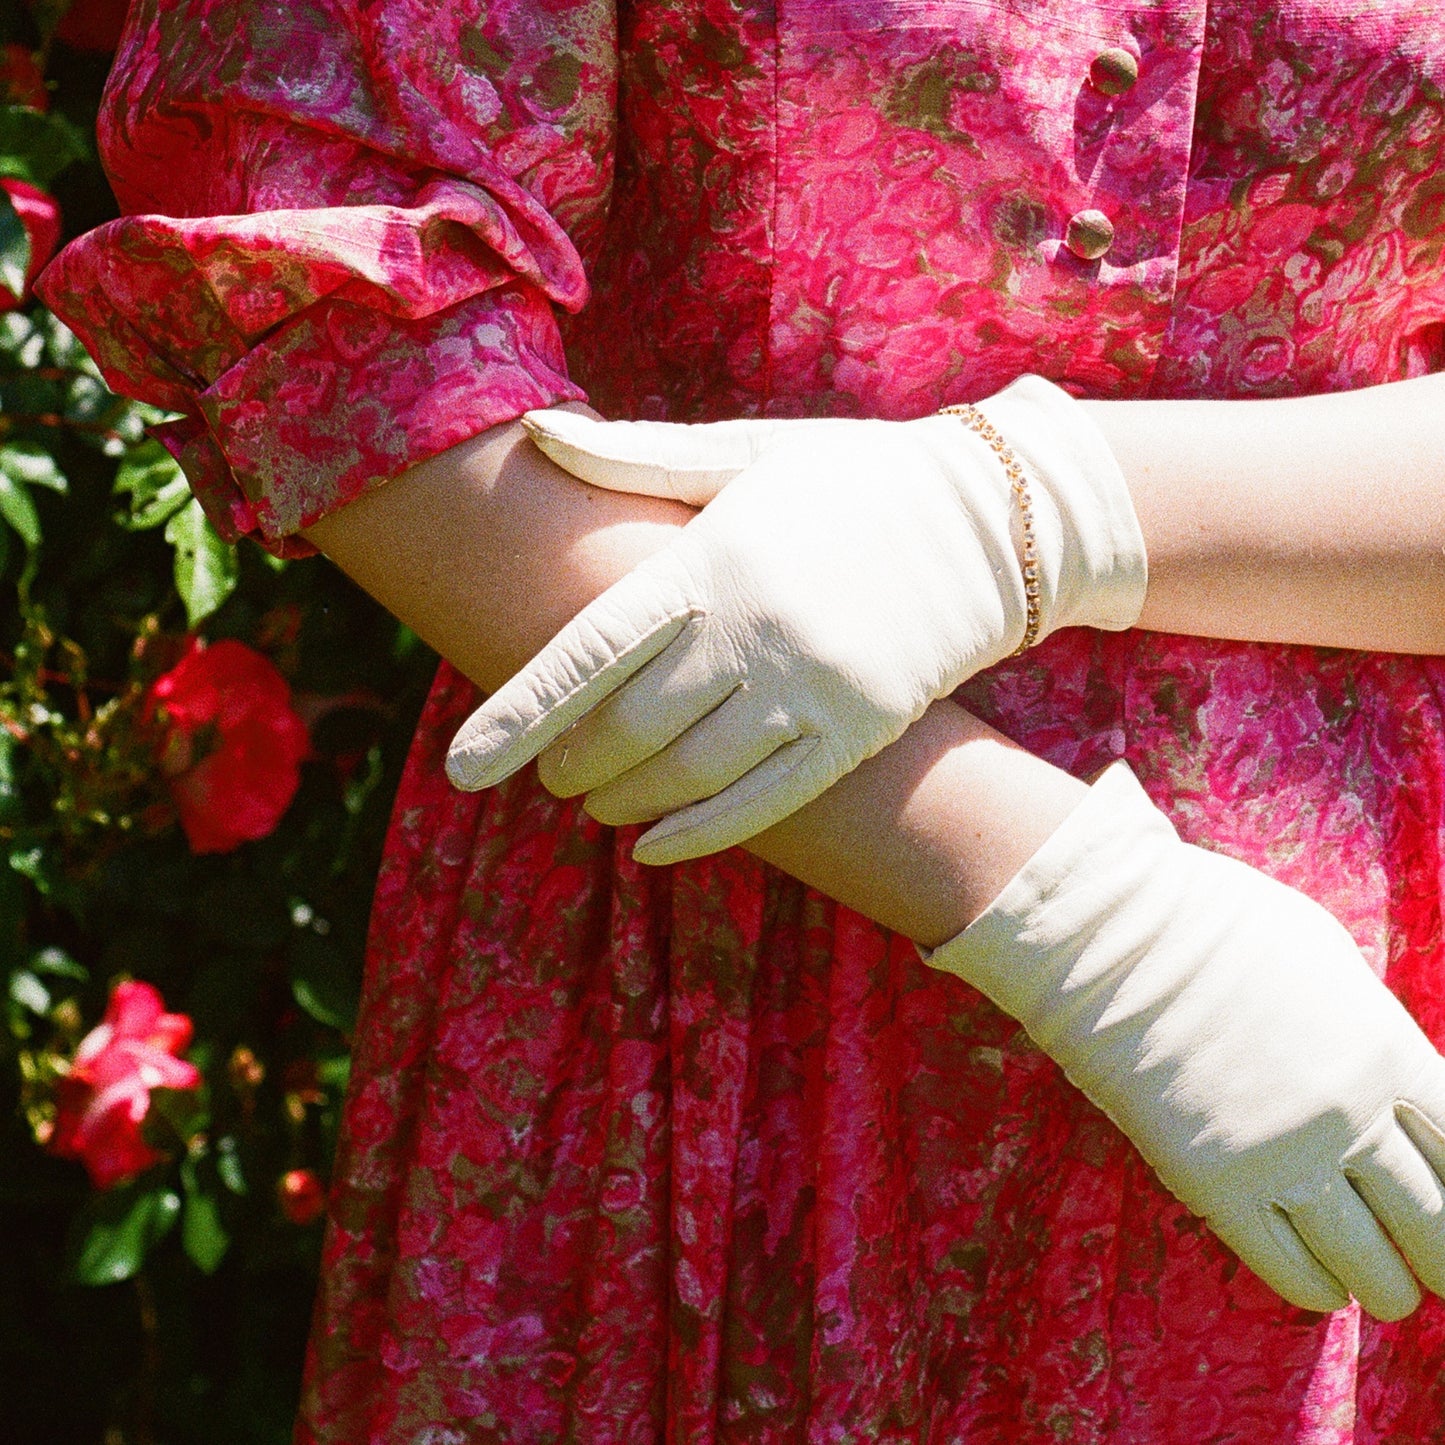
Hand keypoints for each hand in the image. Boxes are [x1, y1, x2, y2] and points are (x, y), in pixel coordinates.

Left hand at [446, 376, 1146, 863]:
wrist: (990, 516)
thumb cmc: (848, 479)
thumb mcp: (744, 454)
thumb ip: (637, 458)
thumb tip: (535, 432)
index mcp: (710, 560)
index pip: (587, 654)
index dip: (518, 716)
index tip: (462, 768)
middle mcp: (752, 628)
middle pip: (629, 727)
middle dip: (573, 762)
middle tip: (547, 772)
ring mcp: (809, 685)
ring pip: (689, 772)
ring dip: (627, 799)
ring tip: (595, 803)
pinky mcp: (859, 729)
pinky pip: (764, 800)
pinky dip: (700, 832)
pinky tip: (654, 845)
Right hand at [928, 761, 1444, 1320]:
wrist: (1110, 937)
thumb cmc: (1209, 921)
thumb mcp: (1321, 953)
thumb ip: (1366, 1019)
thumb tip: (1384, 1068)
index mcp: (1386, 1048)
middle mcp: (1349, 1113)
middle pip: (1432, 1220)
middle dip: (1440, 1256)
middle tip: (1433, 1268)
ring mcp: (1283, 1154)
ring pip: (1368, 1260)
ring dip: (1387, 1286)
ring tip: (1385, 1291)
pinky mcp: (1216, 1183)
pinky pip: (1287, 1266)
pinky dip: (1318, 1289)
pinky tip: (1325, 1289)